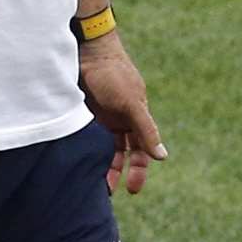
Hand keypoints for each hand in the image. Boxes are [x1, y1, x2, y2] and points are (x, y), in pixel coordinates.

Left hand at [78, 32, 166, 192]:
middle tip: (108, 192)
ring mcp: (102, 116)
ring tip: (91, 183)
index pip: (142, 151)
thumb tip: (163, 157)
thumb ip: (146, 130)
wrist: (85, 49)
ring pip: (103, 148)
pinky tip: (78, 163)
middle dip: (117, 172)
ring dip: (99, 164)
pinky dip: (86, 150)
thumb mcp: (131, 103)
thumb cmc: (112, 73)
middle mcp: (121, 120)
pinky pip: (87, 137)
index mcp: (137, 118)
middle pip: (122, 153)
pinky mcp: (84, 113)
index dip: (140, 170)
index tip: (133, 190)